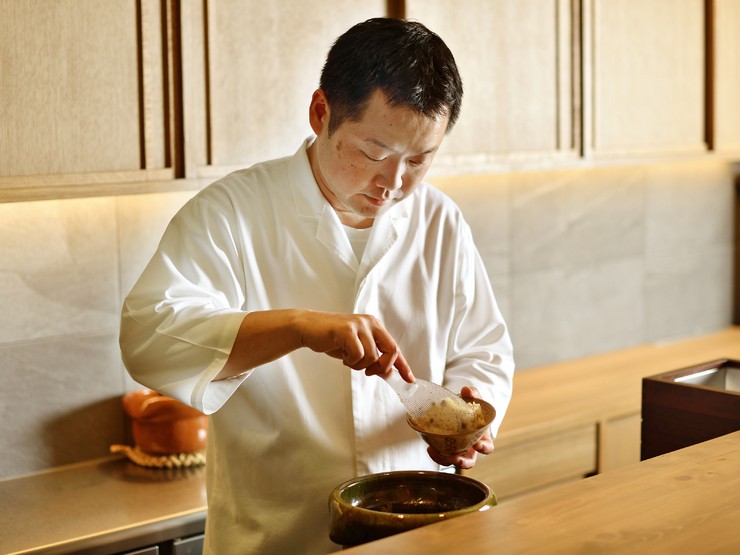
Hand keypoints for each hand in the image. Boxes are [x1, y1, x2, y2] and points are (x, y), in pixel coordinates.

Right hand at [298, 310, 413, 381]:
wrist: (308, 328)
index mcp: (375, 326)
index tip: (410, 380)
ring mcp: (359, 325)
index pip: (394, 348)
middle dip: (382, 367)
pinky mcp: (347, 330)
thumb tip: (388, 373)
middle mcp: (370, 323)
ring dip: (359, 365)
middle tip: (369, 372)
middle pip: (391, 350)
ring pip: (372, 356)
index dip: (403, 366)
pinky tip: (342, 354)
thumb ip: (373, 359)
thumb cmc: (332, 339)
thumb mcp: (357, 349)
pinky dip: (350, 361)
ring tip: (348, 358)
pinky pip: (358, 354)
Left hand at [425, 385, 493, 469]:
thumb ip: (472, 394)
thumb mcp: (473, 398)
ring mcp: (458, 449)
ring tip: (436, 452)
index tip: (478, 445)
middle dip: (463, 462)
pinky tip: (430, 448)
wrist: (457, 408)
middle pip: (469, 461)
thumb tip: (467, 390)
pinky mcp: (445, 448)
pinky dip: (436, 454)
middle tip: (456, 458)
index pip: (487, 447)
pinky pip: (442, 455)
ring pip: (453, 461)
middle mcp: (470, 447)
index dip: (484, 448)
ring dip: (445, 460)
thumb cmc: (469, 406)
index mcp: (482, 437)